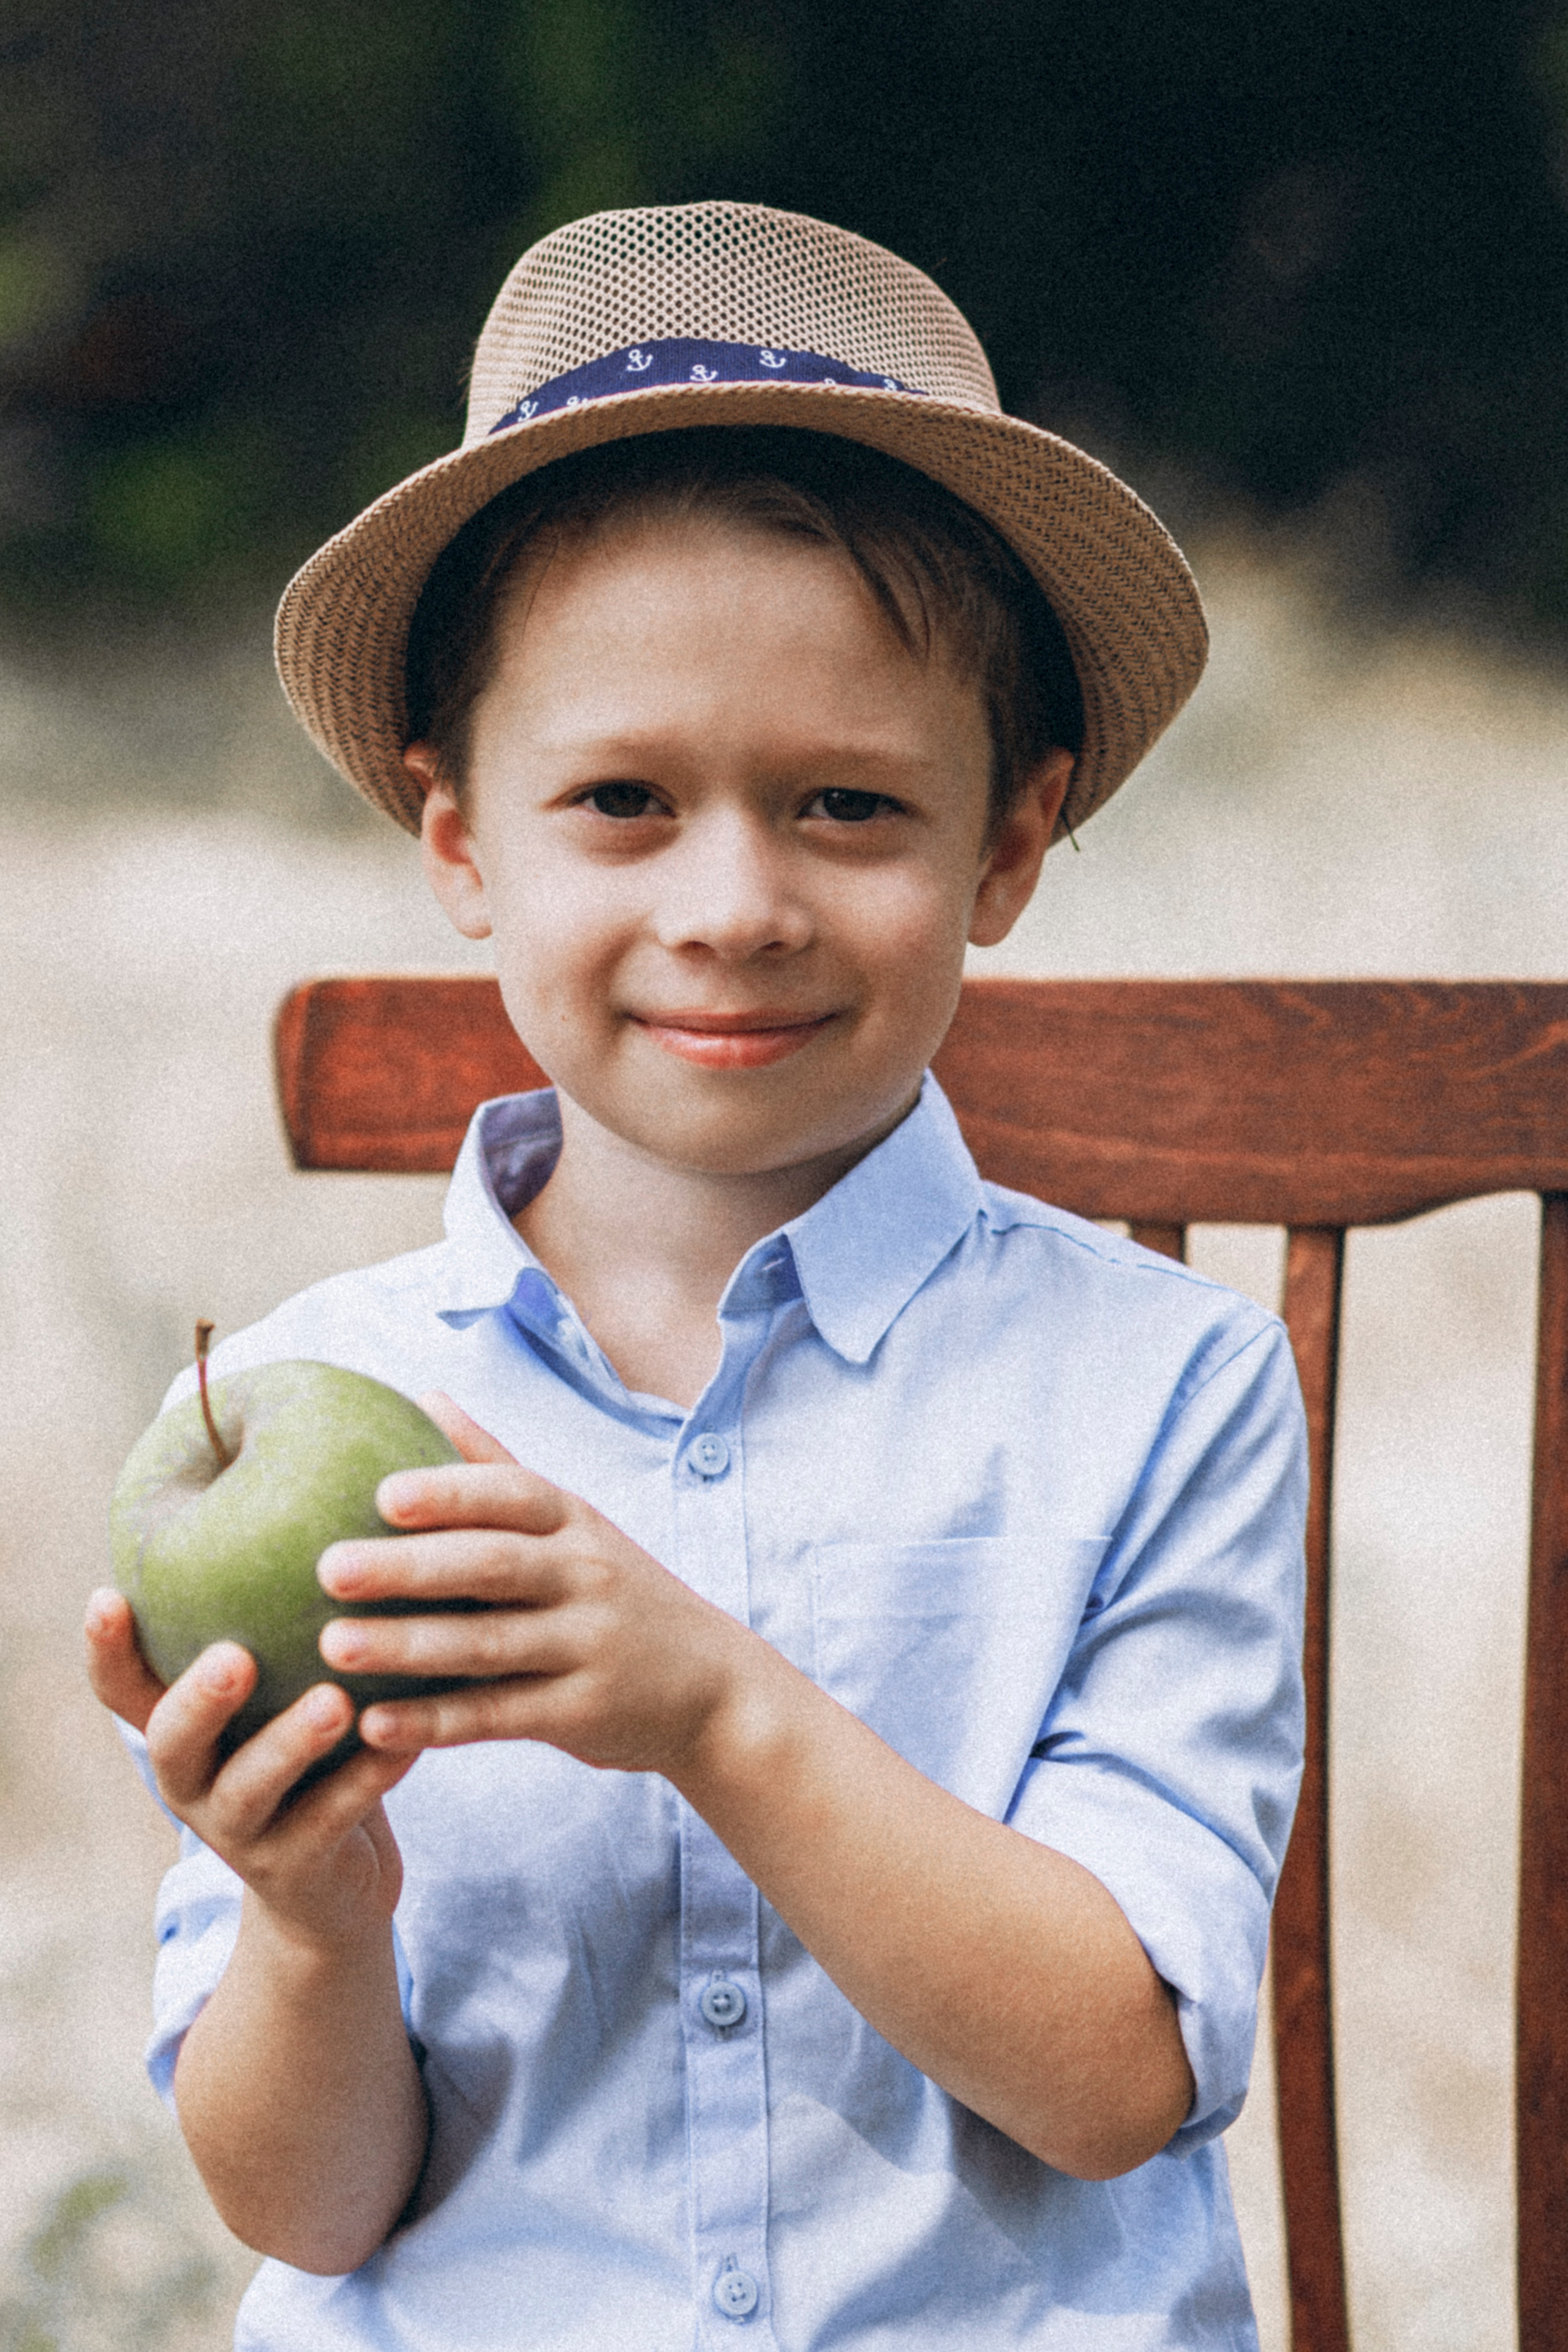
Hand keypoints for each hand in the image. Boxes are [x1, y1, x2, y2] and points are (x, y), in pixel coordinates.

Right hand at [84, 1591, 414, 1949]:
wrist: (337, 1885)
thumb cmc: (308, 1754)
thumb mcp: (275, 1696)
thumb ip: (272, 1631)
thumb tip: (300, 1514)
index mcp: (182, 1731)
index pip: (122, 1690)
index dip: (106, 1651)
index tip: (107, 1598)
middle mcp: (194, 1781)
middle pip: (173, 1744)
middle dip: (199, 1699)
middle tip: (234, 1657)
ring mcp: (241, 1831)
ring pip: (250, 1790)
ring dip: (291, 1743)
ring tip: (335, 1701)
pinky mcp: (297, 1868)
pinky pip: (332, 1820)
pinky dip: (368, 1779)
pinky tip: (406, 1741)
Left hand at [317, 1394, 755, 1774]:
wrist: (713, 1688)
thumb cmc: (616, 1593)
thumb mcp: (573, 1524)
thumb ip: (495, 1466)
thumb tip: (422, 1394)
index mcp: (575, 1523)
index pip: (514, 1494)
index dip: (451, 1492)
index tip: (381, 1493)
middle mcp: (586, 1576)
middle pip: (493, 1565)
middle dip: (409, 1567)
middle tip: (328, 1568)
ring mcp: (588, 1646)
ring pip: (490, 1644)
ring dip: (408, 1647)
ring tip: (332, 1648)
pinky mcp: (583, 1713)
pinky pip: (500, 1716)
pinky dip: (437, 1722)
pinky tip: (375, 1726)